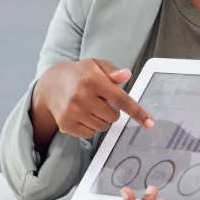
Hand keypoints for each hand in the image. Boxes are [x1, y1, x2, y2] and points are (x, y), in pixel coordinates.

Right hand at [31, 59, 153, 145]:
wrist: (50, 85)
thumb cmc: (79, 75)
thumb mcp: (95, 66)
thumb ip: (112, 71)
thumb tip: (127, 75)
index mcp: (92, 79)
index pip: (121, 99)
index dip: (137, 112)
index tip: (150, 123)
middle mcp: (81, 95)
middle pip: (113, 117)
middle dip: (111, 111)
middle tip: (100, 100)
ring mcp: (72, 111)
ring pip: (102, 127)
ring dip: (101, 119)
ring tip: (89, 106)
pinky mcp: (66, 124)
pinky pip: (90, 134)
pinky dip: (89, 126)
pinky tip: (80, 114)